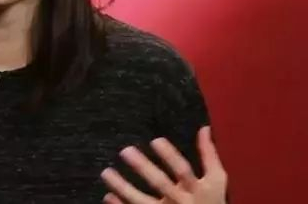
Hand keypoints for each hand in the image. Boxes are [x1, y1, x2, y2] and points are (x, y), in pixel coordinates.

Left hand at [100, 126, 227, 203]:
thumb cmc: (213, 203)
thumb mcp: (217, 181)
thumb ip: (210, 156)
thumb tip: (204, 128)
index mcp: (197, 189)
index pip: (183, 170)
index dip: (170, 156)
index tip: (155, 140)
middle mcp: (181, 201)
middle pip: (160, 184)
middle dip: (143, 168)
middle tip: (125, 150)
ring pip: (142, 201)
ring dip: (123, 187)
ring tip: (106, 172)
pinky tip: (108, 195)